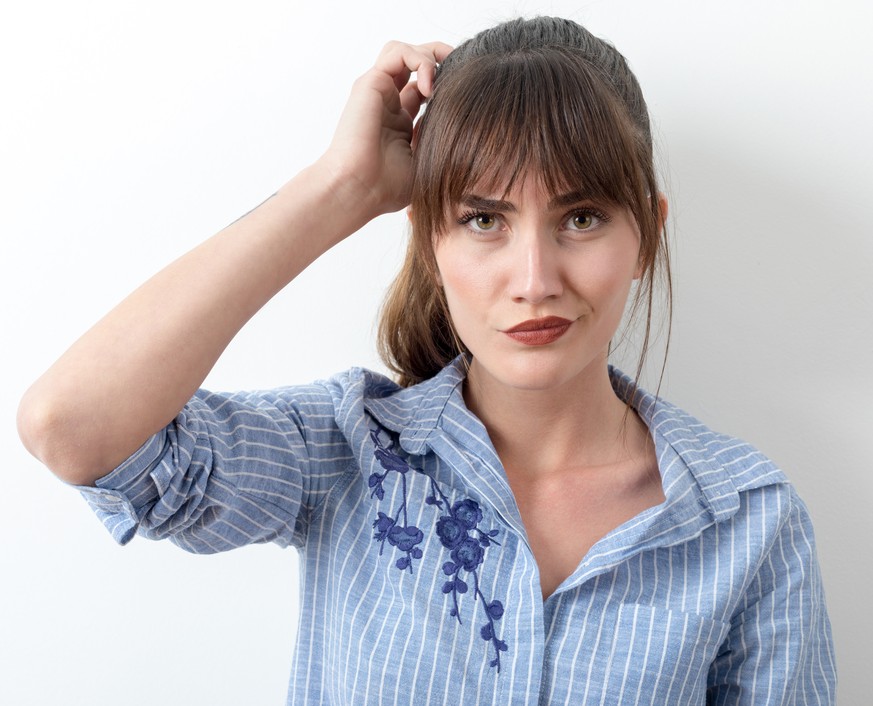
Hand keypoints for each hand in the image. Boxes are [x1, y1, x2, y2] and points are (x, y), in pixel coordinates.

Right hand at [320, 40, 453, 218]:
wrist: (359, 189)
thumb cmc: (387, 187)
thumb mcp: (425, 162)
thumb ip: (438, 138)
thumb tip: (462, 122)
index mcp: (398, 121)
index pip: (423, 88)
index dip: (446, 85)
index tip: (465, 96)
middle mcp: (387, 103)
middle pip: (413, 62)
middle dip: (440, 59)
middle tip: (461, 70)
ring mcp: (378, 91)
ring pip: (405, 52)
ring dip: (430, 54)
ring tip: (446, 74)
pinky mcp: (370, 84)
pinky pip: (399, 53)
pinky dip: (420, 61)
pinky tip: (430, 87)